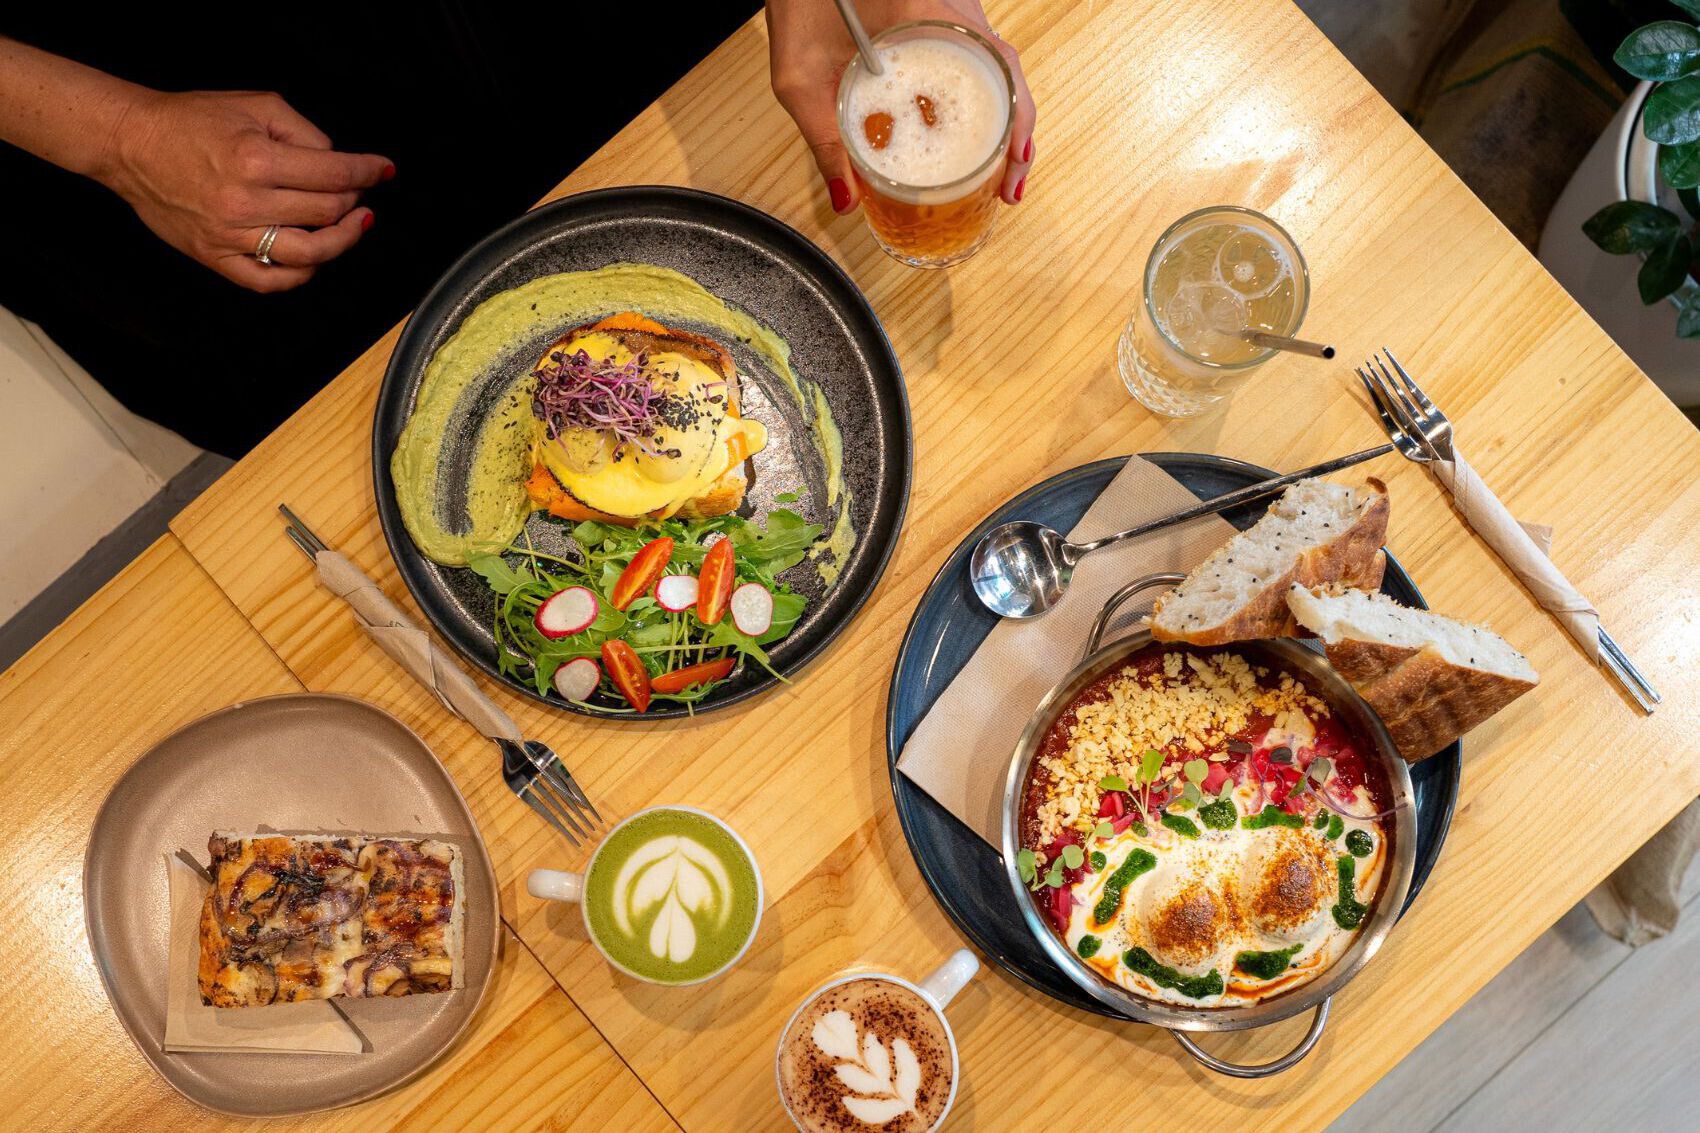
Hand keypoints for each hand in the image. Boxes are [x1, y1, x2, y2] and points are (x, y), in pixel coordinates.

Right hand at [102, 90, 391, 291]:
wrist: (131, 143)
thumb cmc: (190, 121)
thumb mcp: (254, 105)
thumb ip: (303, 132)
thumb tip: (337, 161)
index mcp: (256, 159)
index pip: (334, 173)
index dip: (368, 172)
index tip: (383, 170)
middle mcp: (245, 201)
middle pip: (327, 213)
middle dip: (353, 200)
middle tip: (358, 192)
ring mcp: (230, 235)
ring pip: (309, 254)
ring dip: (342, 241)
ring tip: (352, 225)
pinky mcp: (216, 256)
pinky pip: (271, 281)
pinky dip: (302, 274)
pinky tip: (315, 257)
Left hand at [766, 0, 1035, 213]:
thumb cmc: (798, 7)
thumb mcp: (801, 78)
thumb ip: (824, 139)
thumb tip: (847, 199)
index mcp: (924, 12)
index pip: (995, 63)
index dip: (1016, 117)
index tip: (1015, 160)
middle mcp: (949, 9)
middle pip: (1005, 73)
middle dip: (1017, 133)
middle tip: (1009, 186)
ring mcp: (948, 13)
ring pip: (994, 69)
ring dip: (1003, 121)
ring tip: (1001, 173)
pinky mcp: (939, 21)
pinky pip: (973, 62)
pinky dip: (982, 101)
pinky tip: (974, 138)